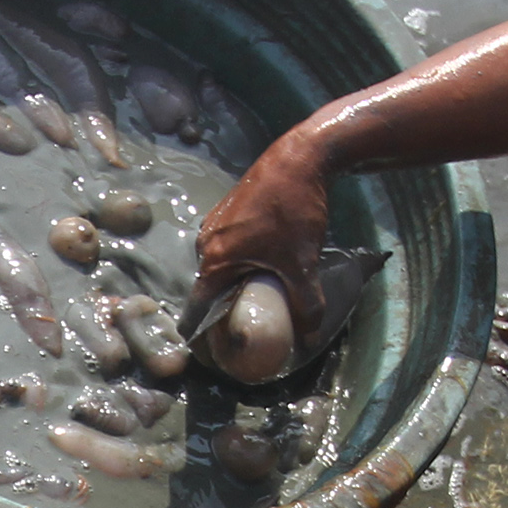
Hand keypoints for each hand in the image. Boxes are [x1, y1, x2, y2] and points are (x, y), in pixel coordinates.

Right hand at [190, 128, 334, 330]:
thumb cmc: (293, 210)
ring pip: (221, 265)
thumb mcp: (302, 263)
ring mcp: (215, 222)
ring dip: (236, 282)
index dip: (205, 332)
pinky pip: (229, 246)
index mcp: (213, 258)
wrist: (301, 157)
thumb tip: (310, 337)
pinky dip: (242, 260)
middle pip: (210, 287)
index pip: (198, 308)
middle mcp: (206, 240)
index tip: (216, 350)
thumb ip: (306, 304)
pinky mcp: (229, 210)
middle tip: (245, 326)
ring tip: (257, 297)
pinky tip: (265, 264)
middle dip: (225, 308)